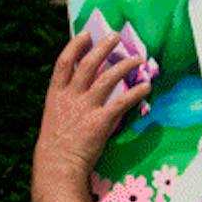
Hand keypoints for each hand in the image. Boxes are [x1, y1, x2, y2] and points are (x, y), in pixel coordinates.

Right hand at [34, 27, 150, 185]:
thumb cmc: (56, 147)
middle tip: (115, 36)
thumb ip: (68, 103)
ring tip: (136, 59)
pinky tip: (146, 87)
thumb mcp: (55, 119)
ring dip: (124, 65)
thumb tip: (85, 91)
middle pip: (88, 63)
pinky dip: (136, 92)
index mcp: (56, 95)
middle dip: (103, 47)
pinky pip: (122, 101)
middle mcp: (70, 97)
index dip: (75, 46)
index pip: (64, 62)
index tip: (85, 34)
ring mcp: (85, 108)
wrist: (57, 167)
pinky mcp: (100, 121)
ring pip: (108, 77)